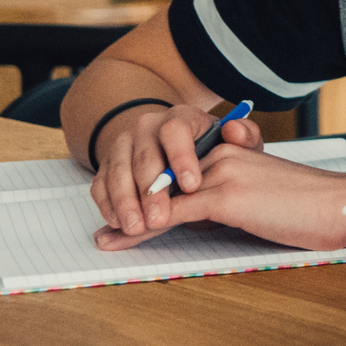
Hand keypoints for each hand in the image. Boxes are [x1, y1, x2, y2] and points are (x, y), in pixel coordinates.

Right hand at [89, 105, 264, 237]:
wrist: (181, 150)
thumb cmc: (211, 152)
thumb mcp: (234, 145)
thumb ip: (245, 137)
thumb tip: (235, 130)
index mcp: (180, 118)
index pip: (176, 131)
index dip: (181, 158)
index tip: (192, 186)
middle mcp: (148, 127)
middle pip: (144, 156)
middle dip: (150, 191)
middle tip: (158, 218)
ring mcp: (124, 145)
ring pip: (118, 171)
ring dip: (125, 202)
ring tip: (136, 227)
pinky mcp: (107, 165)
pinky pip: (101, 183)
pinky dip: (107, 204)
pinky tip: (117, 222)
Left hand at [92, 146, 345, 251]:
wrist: (343, 205)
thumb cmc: (316, 208)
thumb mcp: (268, 198)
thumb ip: (239, 199)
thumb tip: (213, 219)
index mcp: (233, 152)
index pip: (179, 170)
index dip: (150, 191)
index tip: (127, 208)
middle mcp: (223, 156)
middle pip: (162, 182)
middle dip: (129, 205)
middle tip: (105, 229)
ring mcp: (221, 174)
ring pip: (159, 197)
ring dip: (127, 220)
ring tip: (105, 238)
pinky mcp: (224, 197)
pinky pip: (171, 213)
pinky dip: (142, 229)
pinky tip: (122, 240)